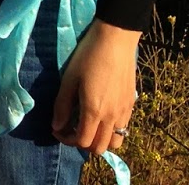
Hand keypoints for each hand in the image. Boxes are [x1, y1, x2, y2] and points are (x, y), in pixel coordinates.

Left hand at [53, 19, 140, 154]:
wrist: (116, 41)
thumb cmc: (88, 56)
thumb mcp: (69, 79)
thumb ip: (62, 105)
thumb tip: (57, 126)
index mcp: (94, 111)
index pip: (82, 142)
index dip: (66, 140)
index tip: (57, 129)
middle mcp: (112, 117)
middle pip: (100, 148)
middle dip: (82, 143)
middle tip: (70, 129)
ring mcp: (125, 112)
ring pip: (115, 142)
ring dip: (100, 140)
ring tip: (87, 126)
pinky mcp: (131, 105)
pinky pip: (123, 129)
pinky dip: (111, 131)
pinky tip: (101, 115)